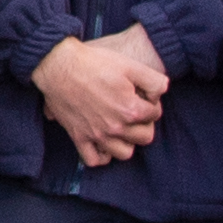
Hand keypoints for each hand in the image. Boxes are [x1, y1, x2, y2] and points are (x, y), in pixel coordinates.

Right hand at [30, 30, 165, 169]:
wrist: (59, 65)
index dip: (152, 102)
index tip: (143, 95)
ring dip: (127, 142)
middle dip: (144, 124)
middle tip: (135, 111)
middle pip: (145, 137)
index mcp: (131, 110)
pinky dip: (102, 155)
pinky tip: (104, 142)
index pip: (155, 114)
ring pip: (124, 153)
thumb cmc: (94, 62)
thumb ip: (154, 80)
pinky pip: (94, 160)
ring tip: (123, 128)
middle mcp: (116, 127)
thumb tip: (162, 92)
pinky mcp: (79, 137)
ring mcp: (97, 135)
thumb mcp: (130, 65)